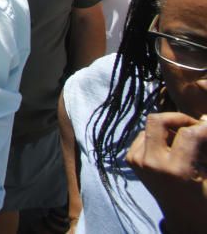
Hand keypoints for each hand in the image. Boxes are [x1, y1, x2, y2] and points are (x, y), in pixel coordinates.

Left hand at [126, 112, 206, 233]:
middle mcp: (152, 163)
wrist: (181, 213)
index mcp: (176, 169)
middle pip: (157, 120)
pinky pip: (144, 135)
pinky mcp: (131, 159)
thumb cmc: (201, 193)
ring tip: (184, 140)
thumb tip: (205, 120)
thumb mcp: (206, 172)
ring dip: (169, 129)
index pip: (188, 134)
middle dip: (177, 118)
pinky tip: (170, 148)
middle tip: (192, 125)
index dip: (202, 127)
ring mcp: (137, 161)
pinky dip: (158, 137)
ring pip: (151, 126)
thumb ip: (203, 145)